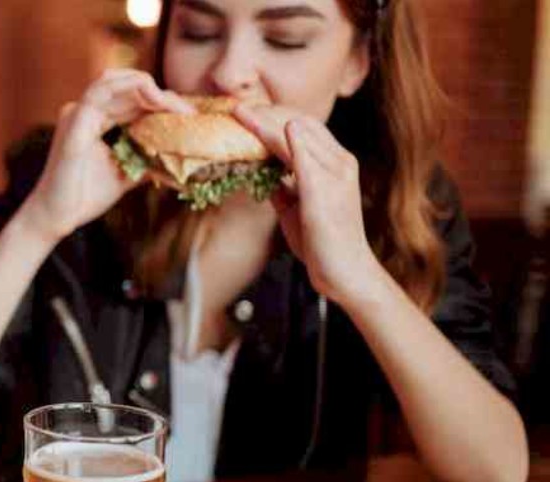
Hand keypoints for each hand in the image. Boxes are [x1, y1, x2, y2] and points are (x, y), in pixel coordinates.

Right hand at [17, 69, 193, 243]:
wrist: (58, 217)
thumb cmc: (85, 196)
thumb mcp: (126, 173)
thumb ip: (146, 158)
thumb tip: (178, 158)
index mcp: (94, 120)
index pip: (130, 99)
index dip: (160, 102)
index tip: (188, 117)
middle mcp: (84, 111)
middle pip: (125, 87)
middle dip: (159, 94)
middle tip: (187, 112)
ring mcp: (77, 113)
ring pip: (113, 81)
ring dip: (147, 87)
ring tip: (173, 105)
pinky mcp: (74, 121)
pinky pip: (100, 92)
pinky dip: (128, 89)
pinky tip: (153, 98)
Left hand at [234, 104, 388, 306]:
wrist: (345, 272)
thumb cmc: (322, 242)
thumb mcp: (296, 208)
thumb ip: (283, 186)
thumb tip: (262, 175)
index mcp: (335, 164)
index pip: (305, 128)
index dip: (274, 117)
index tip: (248, 113)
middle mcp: (340, 162)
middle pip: (301, 123)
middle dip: (267, 113)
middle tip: (237, 108)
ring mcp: (334, 173)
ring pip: (296, 133)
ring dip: (265, 120)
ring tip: (239, 112)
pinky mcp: (323, 188)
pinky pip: (299, 154)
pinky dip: (278, 138)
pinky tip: (259, 127)